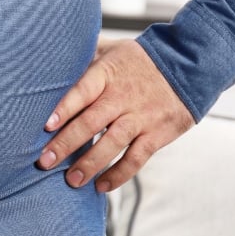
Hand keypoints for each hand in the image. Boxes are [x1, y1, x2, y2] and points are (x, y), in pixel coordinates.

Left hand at [37, 38, 194, 191]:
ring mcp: (141, 116)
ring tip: (71, 180)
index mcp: (107, 74)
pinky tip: (101, 186)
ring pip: (112, 143)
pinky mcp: (157, 134)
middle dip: (66, 144)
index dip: (64, 108)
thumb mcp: (112, 49)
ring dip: (90, 164)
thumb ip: (84, 56)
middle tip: (44, 162)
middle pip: (91, 122)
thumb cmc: (139, 59)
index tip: (45, 126)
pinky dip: (119, 175)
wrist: (189, 64)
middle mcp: (122, 96)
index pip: (82, 91)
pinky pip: (136, 158)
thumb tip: (53, 58)